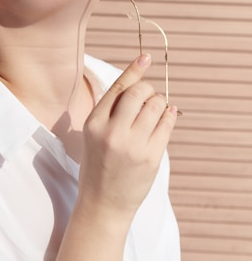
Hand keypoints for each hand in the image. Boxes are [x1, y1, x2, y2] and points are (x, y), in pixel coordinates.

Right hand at [77, 54, 177, 222]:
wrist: (103, 203)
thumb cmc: (98, 163)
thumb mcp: (93, 133)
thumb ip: (110, 109)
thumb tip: (137, 80)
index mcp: (94, 123)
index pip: (118, 87)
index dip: (134, 69)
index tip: (146, 57)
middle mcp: (113, 132)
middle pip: (139, 92)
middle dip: (148, 89)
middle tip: (148, 97)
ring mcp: (133, 146)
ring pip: (156, 105)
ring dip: (159, 102)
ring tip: (154, 110)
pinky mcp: (151, 157)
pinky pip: (167, 124)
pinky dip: (168, 115)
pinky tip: (165, 116)